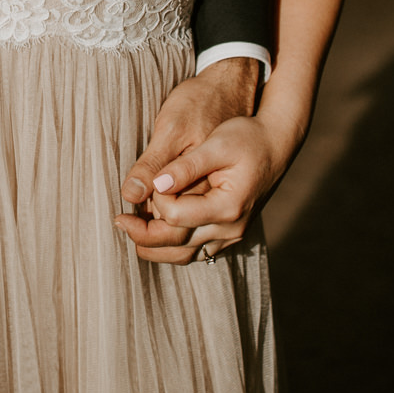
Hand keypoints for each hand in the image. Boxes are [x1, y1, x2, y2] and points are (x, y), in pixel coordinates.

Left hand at [114, 58, 280, 263]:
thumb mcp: (216, 143)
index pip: (175, 216)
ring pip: (185, 255)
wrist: (276, 143)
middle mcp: (231, 228)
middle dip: (143, 235)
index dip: (155, 200)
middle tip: (117, 220)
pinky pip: (195, 250)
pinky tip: (155, 231)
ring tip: (130, 230)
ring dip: (155, 247)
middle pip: (177, 245)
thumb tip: (155, 185)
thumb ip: (186, 166)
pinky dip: (172, 246)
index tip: (152, 180)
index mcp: (227, 206)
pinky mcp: (228, 233)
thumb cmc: (246, 137)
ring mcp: (231, 235)